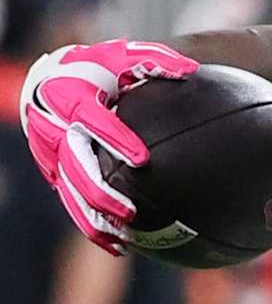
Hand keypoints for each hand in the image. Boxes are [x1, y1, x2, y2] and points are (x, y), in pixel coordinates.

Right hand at [19, 39, 197, 251]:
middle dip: (98, 191)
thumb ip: (154, 61)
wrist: (56, 77)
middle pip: (73, 165)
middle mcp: (52, 127)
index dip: (113, 138)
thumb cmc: (100, 66)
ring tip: (123, 237)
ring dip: (93, 217)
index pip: (89, 120)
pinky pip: (70, 202)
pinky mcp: (52, 171)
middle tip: (130, 210)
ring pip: (68, 191)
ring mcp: (49, 153)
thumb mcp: (124, 57)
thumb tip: (189, 70)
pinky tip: (118, 246)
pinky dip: (91, 224)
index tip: (142, 159)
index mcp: (68, 96)